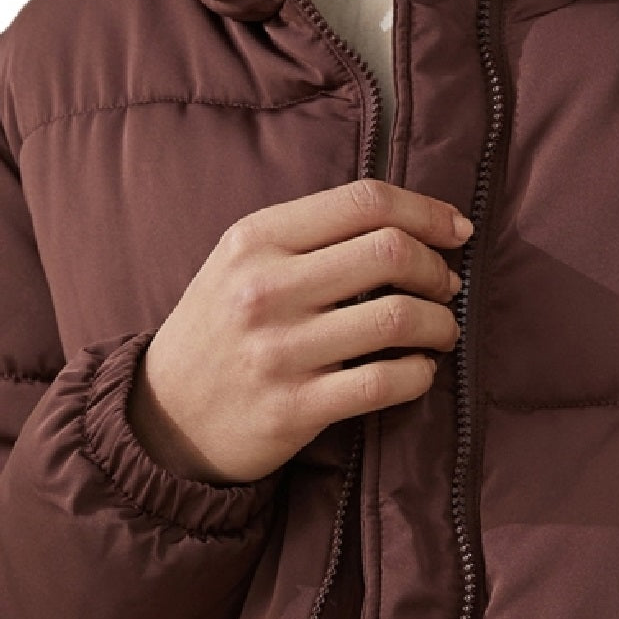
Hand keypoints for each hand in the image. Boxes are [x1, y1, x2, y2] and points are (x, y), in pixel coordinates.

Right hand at [126, 179, 471, 483]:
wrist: (163, 417)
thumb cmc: (222, 325)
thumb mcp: (245, 260)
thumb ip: (315, 233)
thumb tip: (416, 223)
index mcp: (256, 237)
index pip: (364, 200)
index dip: (425, 210)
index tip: (456, 229)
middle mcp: (265, 288)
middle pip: (390, 251)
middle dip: (437, 268)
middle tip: (446, 286)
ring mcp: (279, 350)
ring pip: (398, 317)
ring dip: (441, 324)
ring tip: (442, 330)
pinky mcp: (294, 409)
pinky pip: (386, 383)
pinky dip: (420, 375)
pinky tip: (420, 371)